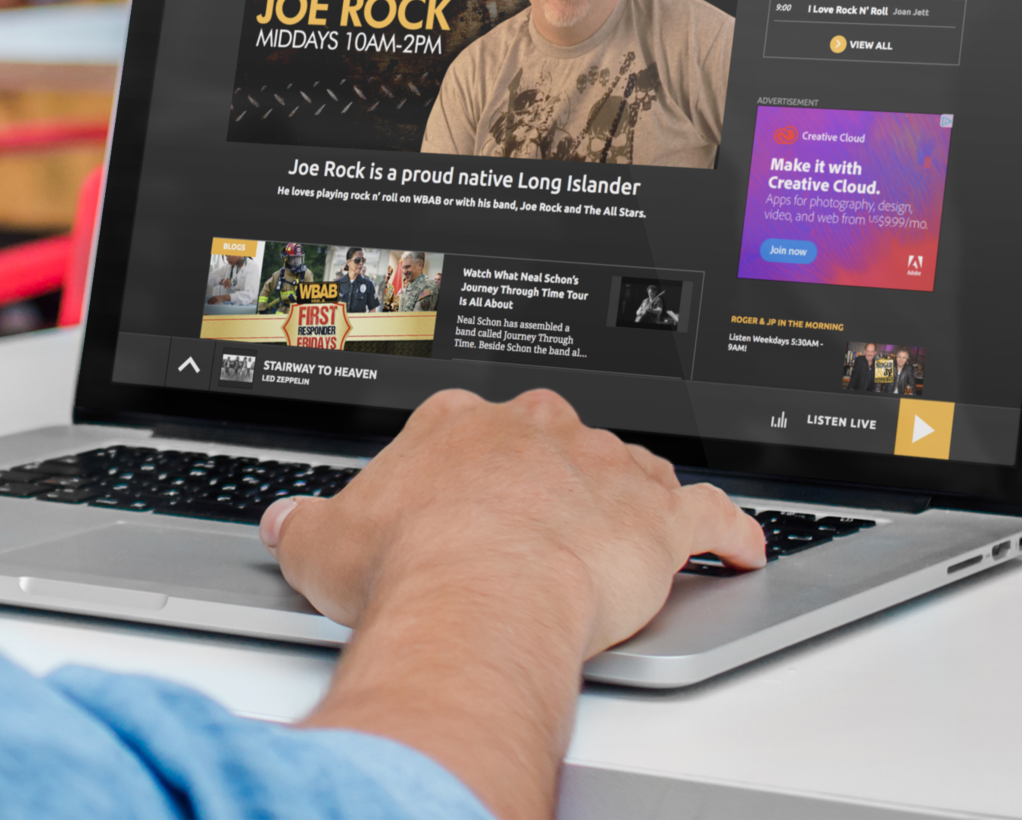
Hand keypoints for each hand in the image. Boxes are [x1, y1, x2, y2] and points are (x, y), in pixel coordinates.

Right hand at [270, 388, 760, 818]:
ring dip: (633, 497)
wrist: (477, 597)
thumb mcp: (322, 544)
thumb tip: (282, 523)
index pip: (471, 426)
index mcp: (457, 424)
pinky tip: (739, 546)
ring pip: (631, 468)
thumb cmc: (408, 568)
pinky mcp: (656, 517)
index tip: (473, 491)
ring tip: (631, 535)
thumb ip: (303, 526)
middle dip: (553, 472)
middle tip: (541, 520)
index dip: (474, 465)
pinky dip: (730, 530)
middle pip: (555, 438)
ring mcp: (600, 467)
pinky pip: (709, 514)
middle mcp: (534, 430)